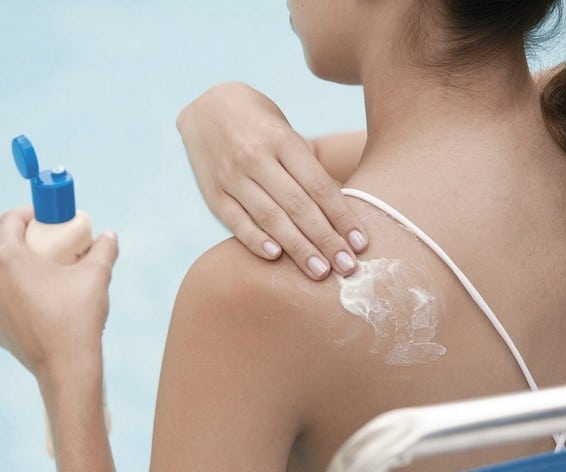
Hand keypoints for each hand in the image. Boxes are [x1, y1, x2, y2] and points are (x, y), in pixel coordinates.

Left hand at [0, 207, 118, 387]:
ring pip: (5, 276)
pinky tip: (45, 304)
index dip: (30, 213)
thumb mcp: (95, 276)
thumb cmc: (77, 317)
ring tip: (52, 278)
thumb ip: (103, 249)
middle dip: (31, 243)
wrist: (66, 368)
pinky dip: (21, 296)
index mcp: (6, 258)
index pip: (10, 220)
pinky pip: (6, 302)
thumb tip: (109, 236)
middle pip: (7, 248)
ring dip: (24, 271)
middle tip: (56, 247)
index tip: (49, 216)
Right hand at [177, 81, 366, 279]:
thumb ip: (305, 166)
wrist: (206, 106)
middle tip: (347, 267)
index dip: (342, 216)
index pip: (319, 185)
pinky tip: (275, 256)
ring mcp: (231, 175)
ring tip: (320, 271)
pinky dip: (254, 239)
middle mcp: (256, 157)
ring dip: (297, 247)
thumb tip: (338, 211)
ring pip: (270, 217)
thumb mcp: (286, 130)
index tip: (360, 243)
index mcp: (282, 140)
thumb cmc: (260, 121)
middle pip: (298, 205)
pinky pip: (235, 220)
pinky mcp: (213, 192)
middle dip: (325, 239)